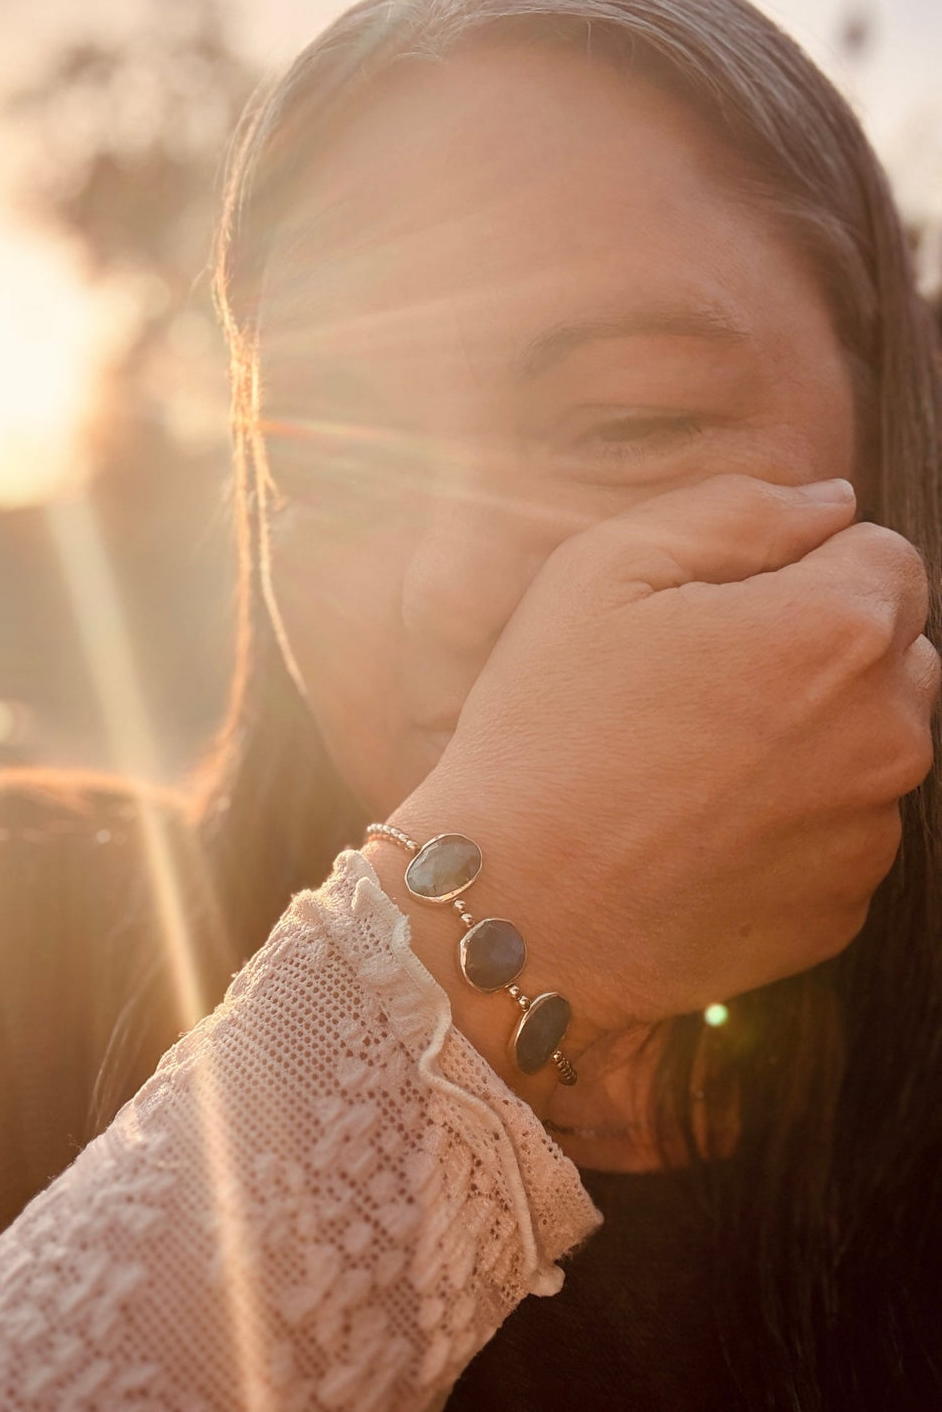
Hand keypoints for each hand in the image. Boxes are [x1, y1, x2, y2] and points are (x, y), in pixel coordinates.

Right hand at [390, 473, 937, 1044]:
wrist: (517, 909)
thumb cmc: (546, 731)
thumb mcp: (602, 571)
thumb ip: (734, 511)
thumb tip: (830, 502)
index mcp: (839, 632)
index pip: (884, 556)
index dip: (798, 568)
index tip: (717, 612)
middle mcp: (888, 734)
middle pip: (893, 652)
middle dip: (820, 649)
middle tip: (701, 685)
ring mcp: (871, 833)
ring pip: (871, 745)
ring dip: (812, 736)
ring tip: (692, 765)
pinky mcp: (843, 908)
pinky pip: (842, 833)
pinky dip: (793, 821)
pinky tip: (701, 831)